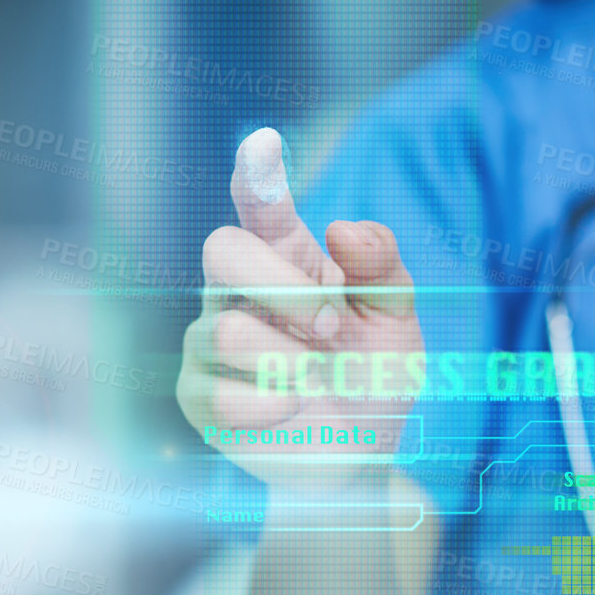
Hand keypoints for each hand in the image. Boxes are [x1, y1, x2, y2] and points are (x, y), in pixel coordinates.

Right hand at [176, 129, 425, 493]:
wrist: (361, 453)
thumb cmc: (374, 372)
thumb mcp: (396, 318)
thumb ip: (383, 266)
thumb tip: (343, 229)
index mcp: (286, 259)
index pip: (263, 208)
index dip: (258, 175)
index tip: (265, 141)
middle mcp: (237, 290)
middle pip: (222, 248)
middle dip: (284, 288)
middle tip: (330, 328)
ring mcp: (208, 342)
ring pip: (225, 330)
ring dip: (286, 361)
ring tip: (310, 379)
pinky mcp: (197, 396)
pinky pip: (220, 393)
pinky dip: (270, 408)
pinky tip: (288, 411)